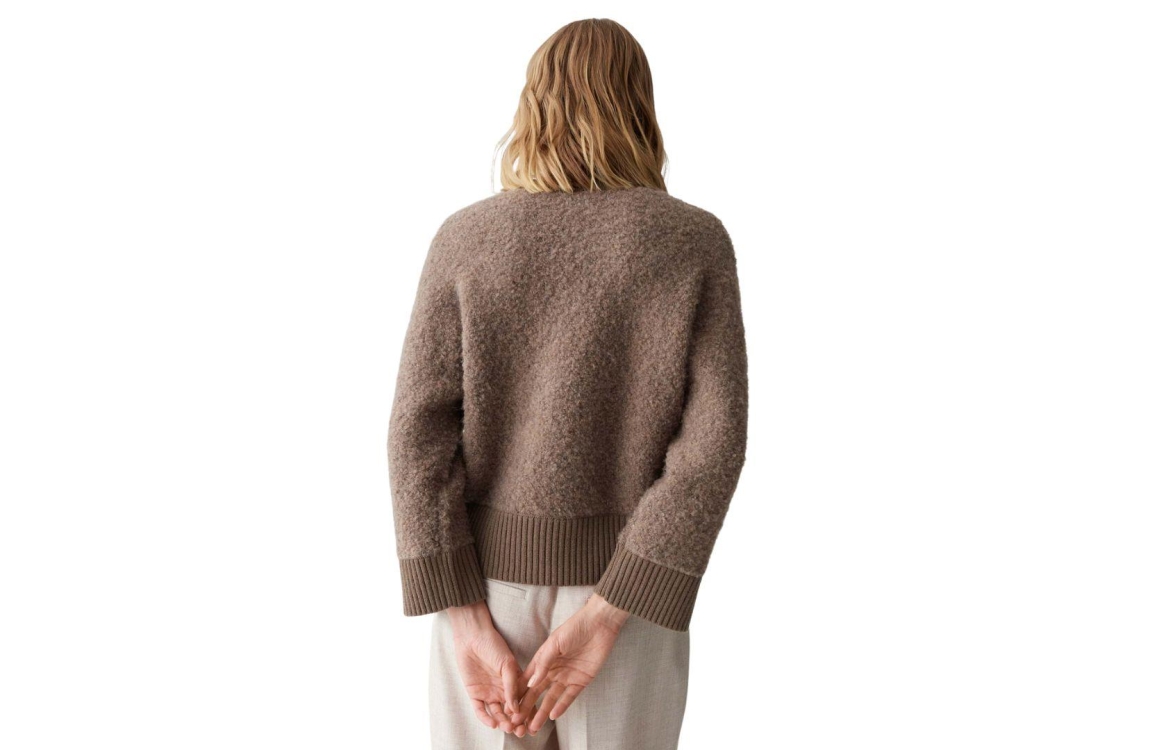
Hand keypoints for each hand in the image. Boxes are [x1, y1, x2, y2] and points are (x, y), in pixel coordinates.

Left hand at [446, 600, 523, 732]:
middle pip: (511, 712)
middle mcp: (503, 690)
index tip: (533, 724)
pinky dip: (485, 718)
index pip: (524, 702)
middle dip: (516, 723)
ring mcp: (489, 693)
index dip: (528, 714)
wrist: (472, 637)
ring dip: (502, 722)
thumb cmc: (493, 645)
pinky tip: (492, 723)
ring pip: (497, 713)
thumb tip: (516, 708)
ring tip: (507, 727)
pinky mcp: (475, 694)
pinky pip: (480, 710)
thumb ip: (512, 686)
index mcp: (515, 682)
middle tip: (520, 731)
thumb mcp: (507, 664)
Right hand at [510, 593, 629, 734]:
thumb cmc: (575, 628)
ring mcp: (566, 676)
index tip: (509, 706)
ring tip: (533, 727)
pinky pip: (569, 697)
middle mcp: (553, 670)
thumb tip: (531, 683)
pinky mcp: (581, 680)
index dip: (518, 693)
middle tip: (518, 722)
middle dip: (527, 707)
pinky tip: (552, 716)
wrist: (599, 625)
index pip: (527, 680)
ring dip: (542, 712)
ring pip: (551, 698)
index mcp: (543, 660)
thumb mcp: (555, 643)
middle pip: (537, 692)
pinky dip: (561, 706)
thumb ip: (543, 663)